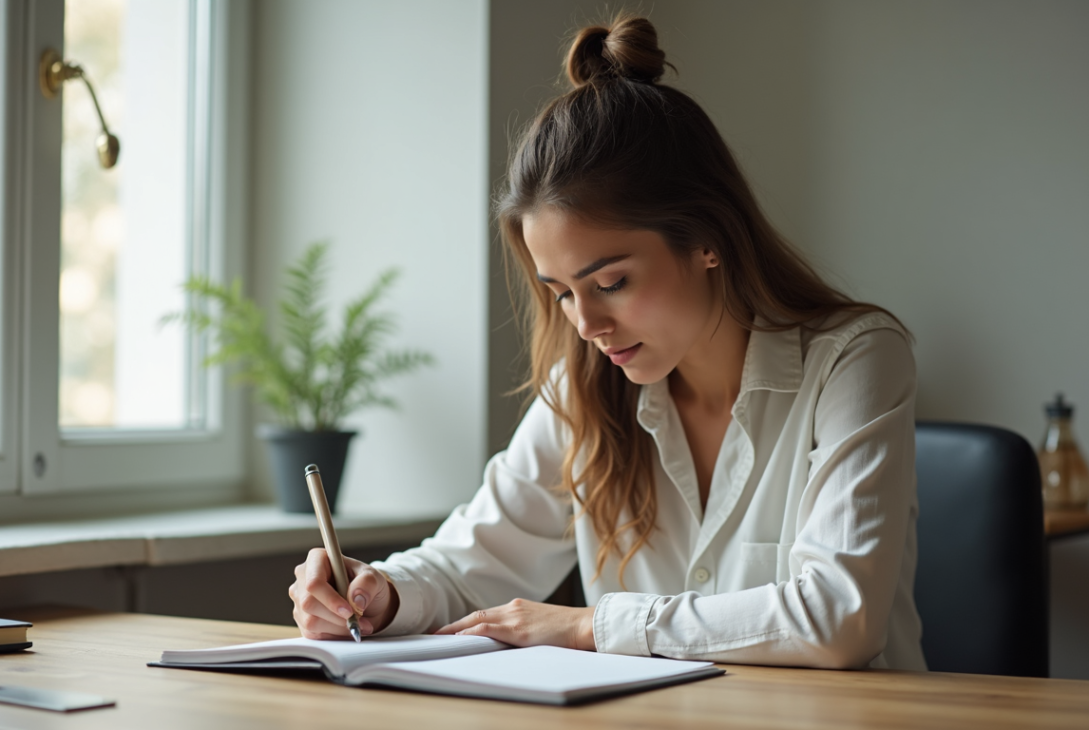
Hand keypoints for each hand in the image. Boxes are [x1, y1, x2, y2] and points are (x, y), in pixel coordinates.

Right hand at [289, 548, 399, 639]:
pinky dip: (333, 634)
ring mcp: (300, 599)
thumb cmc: (366, 585)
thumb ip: (367, 583)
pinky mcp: (301, 618)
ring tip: (358, 624)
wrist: (367, 602)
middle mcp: (303, 578)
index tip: (349, 611)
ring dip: (338, 627)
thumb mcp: (374, 578)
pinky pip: (312, 633)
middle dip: (336, 617)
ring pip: (310, 621)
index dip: (330, 599)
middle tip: (359, 621)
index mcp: (317, 559)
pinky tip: (346, 628)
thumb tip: (355, 599)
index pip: (314, 582)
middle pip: (309, 603)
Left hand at [435, 599, 595, 650]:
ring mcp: (515, 618)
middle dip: (455, 625)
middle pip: (476, 614)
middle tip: (436, 633)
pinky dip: (471, 633)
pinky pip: (488, 629)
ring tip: (440, 637)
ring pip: (478, 620)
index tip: (451, 629)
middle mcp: (513, 608)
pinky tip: (460, 638)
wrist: (584, 625)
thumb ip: (524, 628)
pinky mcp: (519, 630)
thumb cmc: (567, 628)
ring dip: (457, 629)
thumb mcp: (541, 625)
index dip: (466, 622)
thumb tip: (510, 640)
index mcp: (519, 607)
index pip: (485, 613)